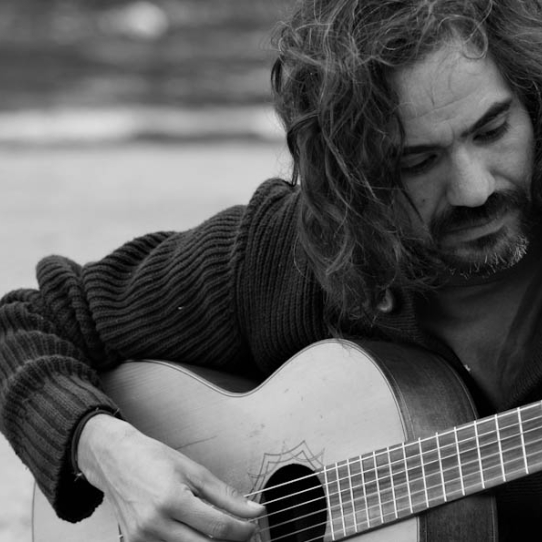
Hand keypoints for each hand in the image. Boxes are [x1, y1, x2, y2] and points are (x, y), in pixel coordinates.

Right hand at [77, 414, 264, 541]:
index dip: (242, 531)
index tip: (252, 527)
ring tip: (219, 531)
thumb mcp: (193, 470)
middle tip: (241, 533)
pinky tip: (195, 532)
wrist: (115, 459)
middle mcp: (154, 524)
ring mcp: (142, 538)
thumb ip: (225, 495)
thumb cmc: (152, 458)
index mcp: (172, 500)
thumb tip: (253, 510)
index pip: (218, 527)